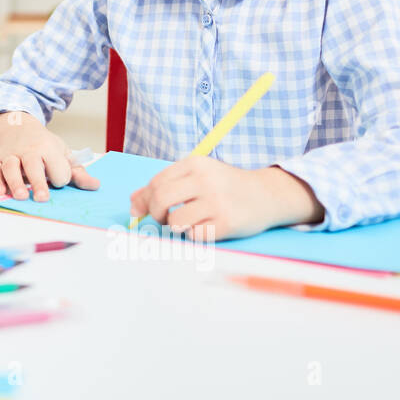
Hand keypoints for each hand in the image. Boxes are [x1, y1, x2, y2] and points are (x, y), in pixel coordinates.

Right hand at [0, 110, 98, 201]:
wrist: (20, 128)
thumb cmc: (44, 145)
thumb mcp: (63, 153)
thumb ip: (77, 172)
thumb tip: (95, 185)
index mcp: (48, 147)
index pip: (56, 165)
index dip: (60, 176)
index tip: (60, 180)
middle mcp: (29, 150)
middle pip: (32, 164)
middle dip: (38, 181)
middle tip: (43, 198)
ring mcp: (12, 155)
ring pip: (11, 167)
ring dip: (15, 182)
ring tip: (21, 197)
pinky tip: (0, 192)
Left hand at [128, 158, 323, 240]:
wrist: (267, 194)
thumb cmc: (225, 185)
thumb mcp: (196, 176)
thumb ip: (164, 185)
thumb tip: (132, 203)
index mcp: (195, 164)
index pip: (156, 182)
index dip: (145, 199)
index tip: (143, 210)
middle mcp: (205, 180)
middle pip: (161, 199)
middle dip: (154, 213)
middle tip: (162, 219)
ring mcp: (217, 202)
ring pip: (175, 221)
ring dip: (174, 226)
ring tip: (186, 223)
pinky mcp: (227, 223)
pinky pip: (194, 235)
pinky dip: (193, 234)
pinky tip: (205, 227)